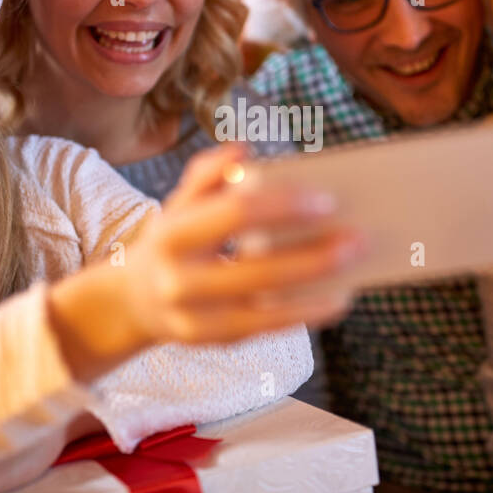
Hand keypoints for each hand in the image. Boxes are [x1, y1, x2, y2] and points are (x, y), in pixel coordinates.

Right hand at [125, 142, 365, 341]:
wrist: (134, 300)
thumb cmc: (173, 241)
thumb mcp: (179, 204)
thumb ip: (208, 174)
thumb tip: (243, 151)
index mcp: (172, 233)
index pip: (235, 214)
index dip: (283, 206)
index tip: (328, 199)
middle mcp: (177, 280)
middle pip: (255, 267)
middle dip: (312, 254)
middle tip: (358, 238)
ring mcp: (193, 317)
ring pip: (264, 307)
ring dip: (315, 288)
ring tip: (354, 269)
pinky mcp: (212, 342)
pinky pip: (265, 329)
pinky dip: (304, 314)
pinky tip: (337, 299)